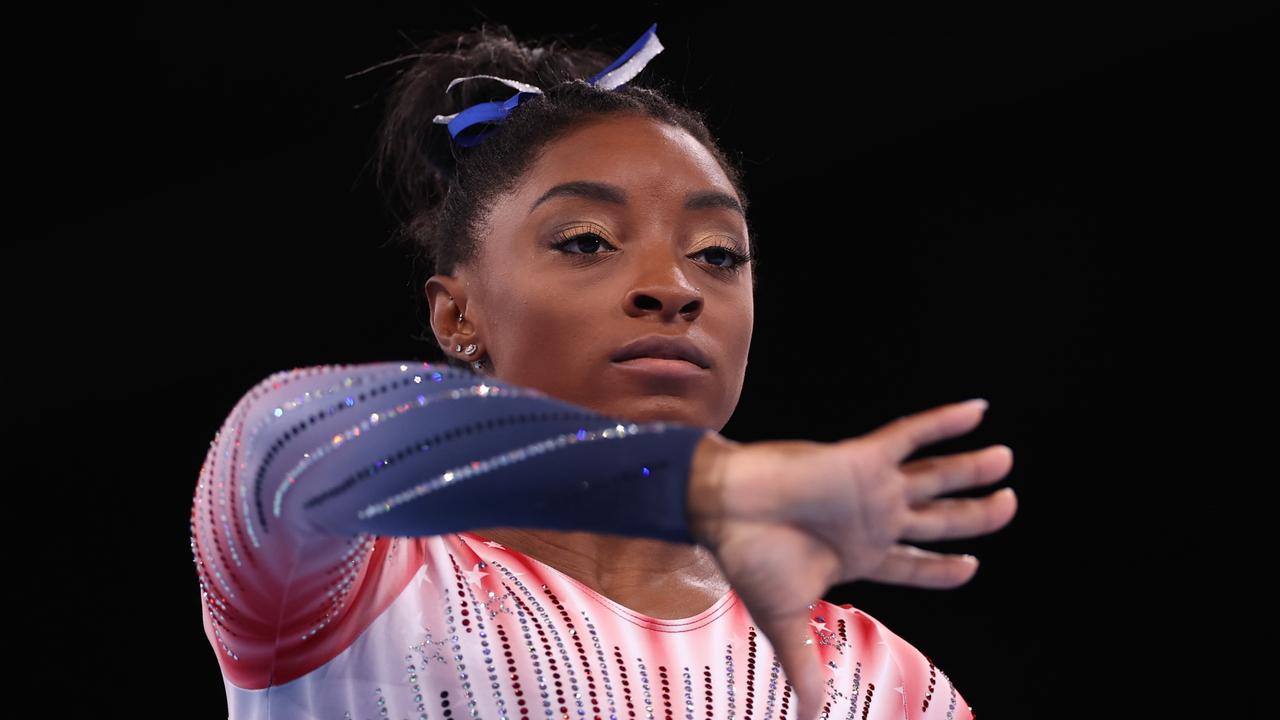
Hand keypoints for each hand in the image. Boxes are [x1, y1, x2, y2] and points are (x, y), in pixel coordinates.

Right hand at [687, 399, 1015, 719]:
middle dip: (977, 514)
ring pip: (934, 477)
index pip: (914, 564)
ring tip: (1006, 459)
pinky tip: (978, 410)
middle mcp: (872, 520)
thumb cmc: (747, 558)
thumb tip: (812, 719)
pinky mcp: (862, 459)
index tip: (972, 566)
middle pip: (938, 519)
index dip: (942, 568)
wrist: (721, 507)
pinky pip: (911, 436)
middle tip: (1009, 502)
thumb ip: (805, 665)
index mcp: (858, 555)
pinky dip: (944, 423)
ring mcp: (870, 488)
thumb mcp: (784, 620)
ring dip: (972, 468)